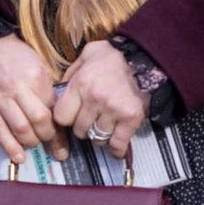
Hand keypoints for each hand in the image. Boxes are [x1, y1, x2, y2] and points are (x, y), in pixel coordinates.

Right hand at [0, 32, 58, 166]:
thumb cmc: (16, 56)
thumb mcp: (38, 66)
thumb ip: (48, 90)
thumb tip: (61, 117)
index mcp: (36, 77)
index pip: (53, 109)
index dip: (61, 129)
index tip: (64, 144)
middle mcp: (18, 88)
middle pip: (39, 121)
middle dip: (47, 137)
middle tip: (49, 142)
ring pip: (20, 129)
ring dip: (31, 142)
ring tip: (34, 144)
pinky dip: (10, 147)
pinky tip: (18, 157)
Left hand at [51, 41, 144, 161]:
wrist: (144, 58)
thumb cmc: (113, 57)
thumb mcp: (86, 55)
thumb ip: (71, 73)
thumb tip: (59, 91)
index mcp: (81, 84)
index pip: (61, 117)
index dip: (65, 118)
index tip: (71, 115)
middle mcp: (95, 99)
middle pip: (79, 131)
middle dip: (83, 127)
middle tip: (91, 119)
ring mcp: (114, 110)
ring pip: (98, 138)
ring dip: (100, 135)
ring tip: (104, 127)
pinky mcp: (131, 118)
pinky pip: (118, 143)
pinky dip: (116, 148)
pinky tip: (115, 148)